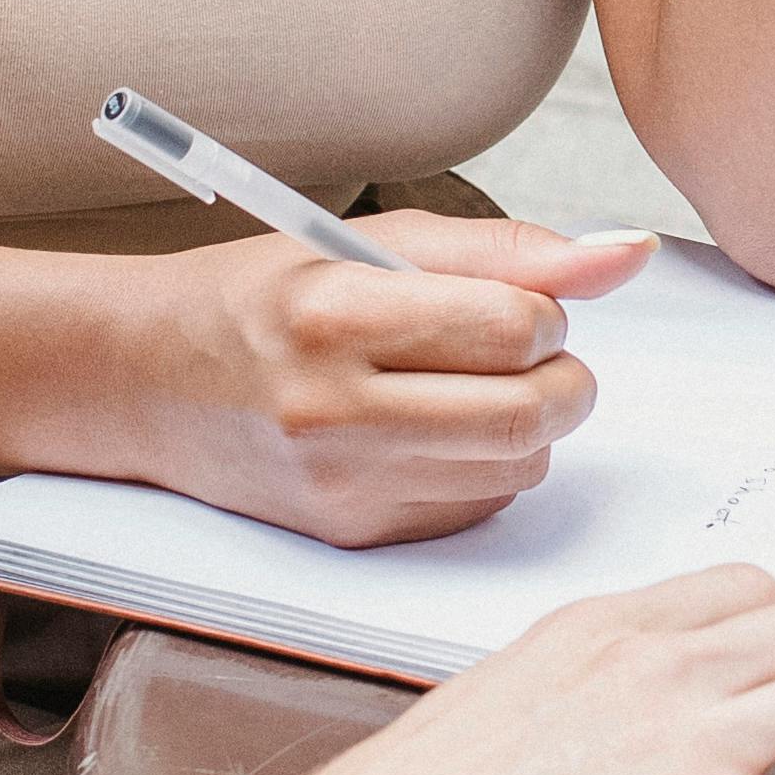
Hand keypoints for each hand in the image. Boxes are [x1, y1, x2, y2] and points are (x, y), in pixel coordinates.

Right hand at [118, 214, 660, 545]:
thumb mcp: (373, 241)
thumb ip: (507, 250)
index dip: (545, 313)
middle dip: (562, 378)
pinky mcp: (352, 534)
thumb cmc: (264, 296)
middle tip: (532, 353)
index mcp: (337, 314)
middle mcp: (334, 410)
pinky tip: (437, 432)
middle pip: (528, 412)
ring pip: (518, 466)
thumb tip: (626, 255)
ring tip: (476, 386)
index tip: (522, 307)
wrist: (148, 379)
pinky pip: (477, 508)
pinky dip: (486, 468)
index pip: (513, 326)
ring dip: (529, 424)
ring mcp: (343, 485)